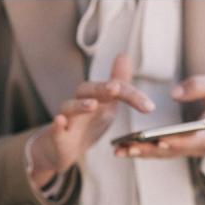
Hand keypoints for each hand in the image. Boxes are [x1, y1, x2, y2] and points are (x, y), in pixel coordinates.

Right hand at [29, 54, 154, 186]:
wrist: (63, 149)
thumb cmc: (86, 125)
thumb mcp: (107, 105)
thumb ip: (119, 84)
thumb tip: (124, 55)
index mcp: (95, 96)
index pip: (114, 89)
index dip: (132, 96)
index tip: (149, 107)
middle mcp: (79, 103)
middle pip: (88, 90)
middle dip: (102, 88)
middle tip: (115, 88)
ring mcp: (67, 118)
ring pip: (69, 107)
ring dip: (81, 105)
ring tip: (93, 105)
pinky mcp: (56, 136)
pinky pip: (55, 128)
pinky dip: (57, 124)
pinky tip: (60, 121)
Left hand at [113, 75, 204, 158]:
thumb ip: (201, 86)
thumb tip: (174, 93)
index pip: (195, 139)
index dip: (179, 141)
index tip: (162, 140)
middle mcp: (198, 145)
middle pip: (172, 150)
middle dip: (150, 150)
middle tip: (129, 147)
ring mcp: (187, 151)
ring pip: (162, 154)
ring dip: (140, 154)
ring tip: (119, 150)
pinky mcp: (178, 151)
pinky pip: (159, 153)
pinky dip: (141, 152)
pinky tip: (122, 149)